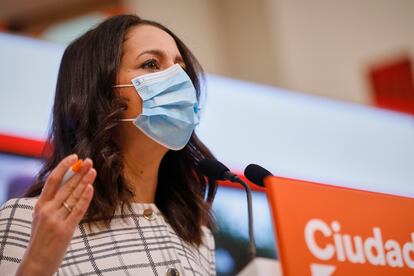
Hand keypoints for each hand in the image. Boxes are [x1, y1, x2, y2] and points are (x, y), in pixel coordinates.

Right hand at [17, 154, 95, 275]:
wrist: (36, 263)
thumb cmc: (42, 240)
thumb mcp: (43, 218)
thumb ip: (52, 203)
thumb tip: (67, 186)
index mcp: (40, 205)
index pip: (53, 180)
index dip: (64, 167)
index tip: (74, 157)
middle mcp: (47, 210)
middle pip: (65, 186)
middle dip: (79, 172)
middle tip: (89, 161)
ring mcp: (55, 220)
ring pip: (72, 196)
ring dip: (84, 182)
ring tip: (93, 170)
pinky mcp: (65, 230)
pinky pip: (77, 211)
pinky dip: (84, 199)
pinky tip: (90, 188)